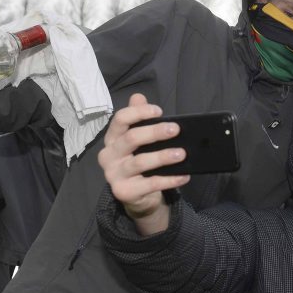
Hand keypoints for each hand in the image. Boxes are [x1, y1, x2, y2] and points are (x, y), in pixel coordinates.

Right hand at [97, 93, 189, 234]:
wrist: (138, 196)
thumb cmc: (139, 162)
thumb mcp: (139, 140)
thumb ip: (139, 118)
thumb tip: (139, 97)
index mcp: (112, 139)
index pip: (120, 120)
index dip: (139, 113)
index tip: (159, 111)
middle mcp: (109, 155)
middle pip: (131, 139)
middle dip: (155, 132)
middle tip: (176, 129)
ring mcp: (114, 175)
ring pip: (140, 162)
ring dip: (163, 157)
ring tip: (181, 153)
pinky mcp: (124, 192)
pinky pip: (150, 184)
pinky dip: (169, 179)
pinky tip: (184, 175)